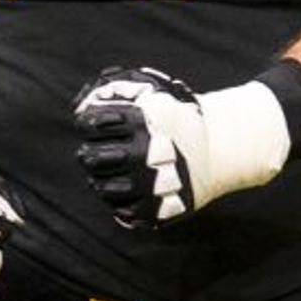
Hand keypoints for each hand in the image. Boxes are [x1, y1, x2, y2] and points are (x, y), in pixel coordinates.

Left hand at [71, 67, 293, 229]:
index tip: (99, 126)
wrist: (216, 146)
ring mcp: (147, 184)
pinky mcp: (154, 208)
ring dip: (101, 178)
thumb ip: (116, 89)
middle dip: (91, 153)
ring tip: (114, 171)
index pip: (92, 124)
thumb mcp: (152, 89)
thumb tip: (83, 105)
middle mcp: (141, 154)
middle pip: (91, 158)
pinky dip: (119, 201)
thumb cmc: (177, 115)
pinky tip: (128, 187)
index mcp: (139, 122)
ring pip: (103, 187)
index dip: (90, 124)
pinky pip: (122, 211)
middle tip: (102, 151)